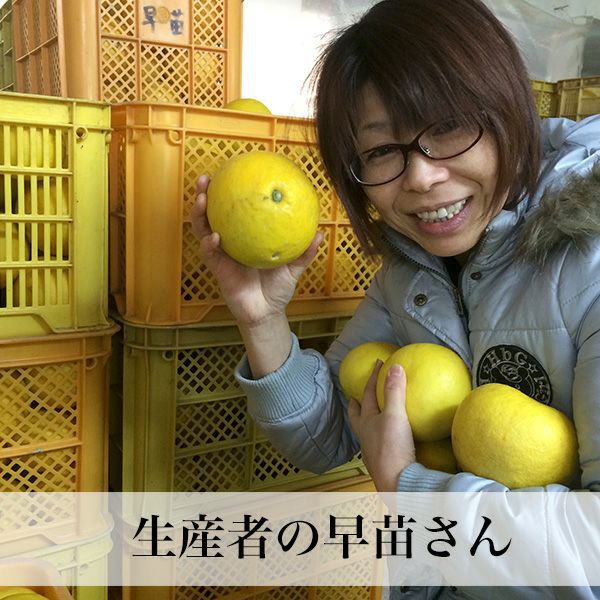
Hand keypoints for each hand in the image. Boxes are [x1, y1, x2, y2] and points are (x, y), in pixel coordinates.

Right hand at [191, 175, 322, 326]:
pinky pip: (209, 253)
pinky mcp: (217, 268)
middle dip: (204, 195)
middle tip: (205, 179)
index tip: (229, 172)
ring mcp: (221, 253)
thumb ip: (304, 251)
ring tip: (202, 200)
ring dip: (199, 214)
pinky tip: (214, 236)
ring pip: (203, 229)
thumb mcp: (294, 267)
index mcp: (246, 236)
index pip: (234, 209)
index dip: (228, 192)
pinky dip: (209, 243)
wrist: (266, 312)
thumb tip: (319, 234)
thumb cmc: (277, 288)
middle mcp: (230, 241)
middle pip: (212, 213)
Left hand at [347, 361, 415, 491]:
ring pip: (366, 431)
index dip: (373, 378)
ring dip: (369, 421)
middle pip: (357, 416)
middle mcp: (365, 436)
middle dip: (357, 404)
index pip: (367, 395)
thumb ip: (394, 391)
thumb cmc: (392, 449)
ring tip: (374, 415)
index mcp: (365, 423)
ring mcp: (373, 451)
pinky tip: (392, 437)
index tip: (379, 364)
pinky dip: (383, 435)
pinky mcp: (384, 463)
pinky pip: (380, 444)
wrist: (398, 485)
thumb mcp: (395, 416)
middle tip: (356, 396)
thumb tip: (395, 366)